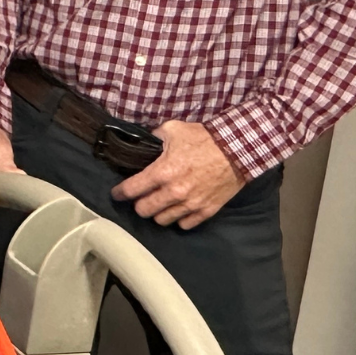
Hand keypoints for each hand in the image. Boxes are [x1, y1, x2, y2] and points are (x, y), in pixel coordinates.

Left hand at [111, 121, 243, 228]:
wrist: (238, 149)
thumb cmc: (205, 138)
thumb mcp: (173, 130)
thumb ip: (154, 137)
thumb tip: (142, 142)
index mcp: (162, 172)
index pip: (131, 190)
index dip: (120, 193)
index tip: (117, 193)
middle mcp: (174, 192)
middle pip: (143, 210)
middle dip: (139, 204)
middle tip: (142, 197)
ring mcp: (191, 204)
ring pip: (162, 220)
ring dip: (158, 213)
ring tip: (160, 204)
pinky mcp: (206, 210)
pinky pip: (184, 225)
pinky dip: (178, 219)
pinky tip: (178, 210)